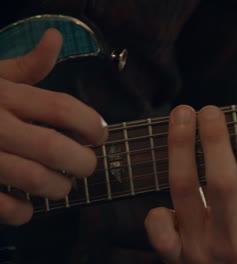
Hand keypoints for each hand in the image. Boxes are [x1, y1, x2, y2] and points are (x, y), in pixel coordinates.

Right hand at [0, 29, 107, 225]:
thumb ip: (26, 65)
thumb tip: (55, 38)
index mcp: (4, 96)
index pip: (62, 108)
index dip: (91, 124)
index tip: (101, 135)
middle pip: (55, 148)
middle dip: (83, 162)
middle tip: (88, 166)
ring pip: (34, 179)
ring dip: (59, 188)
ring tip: (64, 186)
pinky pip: (2, 207)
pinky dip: (23, 212)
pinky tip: (29, 206)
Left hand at [145, 99, 236, 263]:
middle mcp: (235, 243)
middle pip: (221, 181)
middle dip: (215, 139)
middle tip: (210, 109)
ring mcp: (203, 252)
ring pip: (185, 190)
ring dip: (181, 148)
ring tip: (182, 116)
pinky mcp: (178, 258)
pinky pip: (159, 232)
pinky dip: (156, 212)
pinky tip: (161, 189)